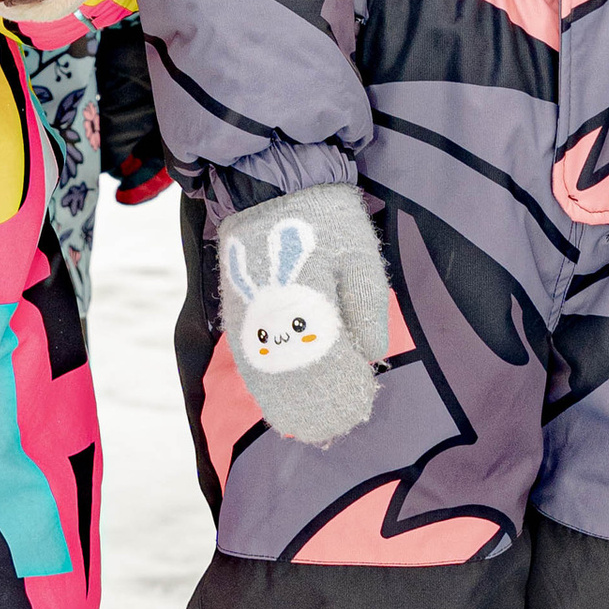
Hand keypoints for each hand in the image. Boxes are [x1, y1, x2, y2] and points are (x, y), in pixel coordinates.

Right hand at [218, 182, 388, 444]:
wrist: (272, 184)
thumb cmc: (326, 217)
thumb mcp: (359, 252)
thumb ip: (366, 304)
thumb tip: (373, 354)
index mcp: (306, 299)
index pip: (325, 360)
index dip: (342, 388)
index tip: (360, 403)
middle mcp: (271, 314)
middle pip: (292, 375)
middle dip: (315, 403)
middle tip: (337, 425)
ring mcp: (248, 315)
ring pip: (265, 372)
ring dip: (286, 401)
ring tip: (306, 425)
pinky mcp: (235, 310)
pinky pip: (247, 357)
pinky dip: (263, 383)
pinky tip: (276, 400)